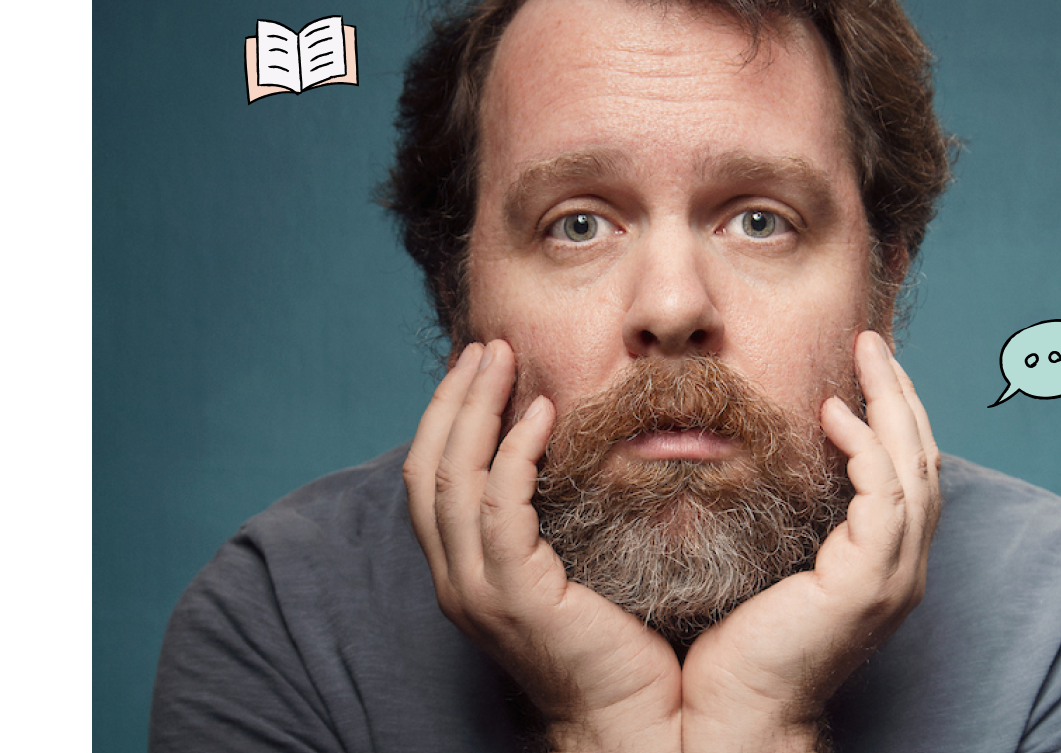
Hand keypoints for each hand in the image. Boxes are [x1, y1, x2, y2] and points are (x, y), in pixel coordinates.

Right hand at [404, 340, 682, 750]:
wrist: (633, 726)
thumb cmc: (617, 654)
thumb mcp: (568, 575)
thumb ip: (549, 524)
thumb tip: (562, 460)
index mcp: (462, 574)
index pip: (430, 480)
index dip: (446, 418)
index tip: (477, 369)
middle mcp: (455, 581)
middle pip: (428, 467)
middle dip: (451, 400)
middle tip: (485, 347)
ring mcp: (477, 590)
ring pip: (453, 477)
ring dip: (475, 408)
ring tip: (502, 359)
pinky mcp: (514, 595)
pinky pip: (501, 506)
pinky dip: (515, 451)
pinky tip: (543, 413)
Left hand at [680, 331, 941, 750]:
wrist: (737, 713)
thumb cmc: (735, 648)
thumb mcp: (763, 564)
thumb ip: (778, 519)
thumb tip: (748, 460)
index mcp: (877, 565)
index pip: (901, 474)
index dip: (889, 416)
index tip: (861, 367)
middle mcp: (898, 569)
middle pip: (920, 460)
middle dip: (901, 396)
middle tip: (872, 342)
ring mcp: (891, 577)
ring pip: (912, 468)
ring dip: (892, 404)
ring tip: (865, 355)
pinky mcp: (869, 582)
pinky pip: (882, 496)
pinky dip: (867, 447)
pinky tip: (836, 412)